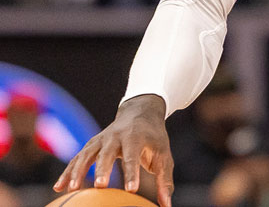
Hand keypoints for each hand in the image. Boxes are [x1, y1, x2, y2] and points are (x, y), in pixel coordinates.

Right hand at [54, 94, 173, 206]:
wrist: (140, 112)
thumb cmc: (154, 139)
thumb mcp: (164, 156)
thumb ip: (164, 180)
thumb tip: (167, 205)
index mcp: (136, 137)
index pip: (133, 156)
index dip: (132, 173)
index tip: (132, 190)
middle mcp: (116, 136)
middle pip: (107, 153)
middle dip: (102, 169)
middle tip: (100, 186)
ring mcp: (100, 139)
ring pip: (86, 154)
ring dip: (78, 171)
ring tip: (73, 189)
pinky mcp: (91, 145)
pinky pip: (77, 158)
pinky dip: (68, 172)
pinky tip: (59, 188)